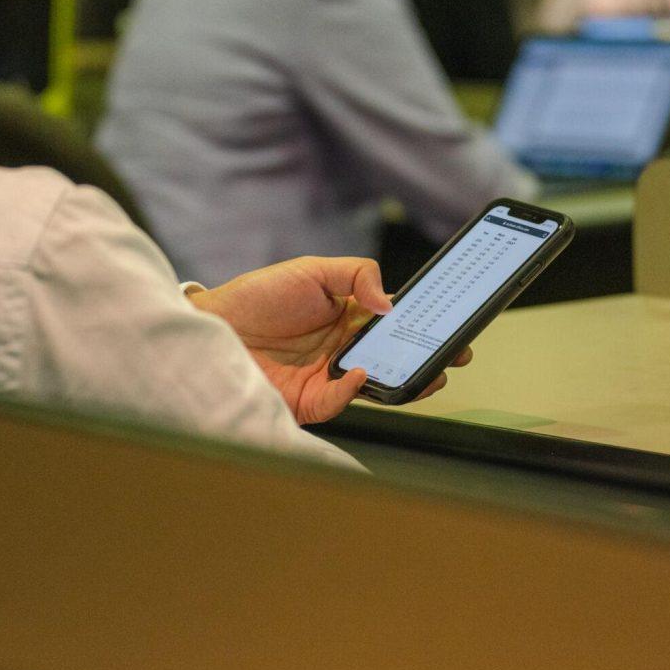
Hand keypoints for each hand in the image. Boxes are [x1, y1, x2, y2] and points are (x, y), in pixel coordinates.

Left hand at [188, 257, 470, 423]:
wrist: (212, 324)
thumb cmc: (257, 296)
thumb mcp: (312, 269)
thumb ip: (357, 275)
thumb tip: (390, 302)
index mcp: (351, 318)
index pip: (398, 324)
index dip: (425, 326)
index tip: (453, 324)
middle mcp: (345, 349)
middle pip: (396, 358)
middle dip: (430, 358)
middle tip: (456, 354)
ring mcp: (330, 376)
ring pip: (379, 385)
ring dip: (406, 380)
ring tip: (428, 372)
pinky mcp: (309, 399)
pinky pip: (341, 400)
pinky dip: (354, 389)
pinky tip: (362, 373)